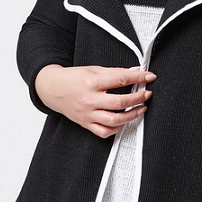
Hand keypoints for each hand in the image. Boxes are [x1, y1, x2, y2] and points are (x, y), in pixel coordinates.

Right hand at [34, 64, 156, 137]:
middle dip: (138, 98)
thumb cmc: (73, 78)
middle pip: (119, 102)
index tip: (149, 77)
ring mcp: (87, 114)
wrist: (52, 89)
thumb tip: (136, 72)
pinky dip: (116, 128)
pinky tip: (123, 121)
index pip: (120, 79)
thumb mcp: (94, 69)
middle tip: (147, 94)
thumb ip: (116, 72)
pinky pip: (104, 132)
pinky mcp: (85, 124)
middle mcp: (89, 99)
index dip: (138, 78)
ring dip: (132, 115)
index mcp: (91, 81)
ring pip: (114, 120)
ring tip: (140, 108)